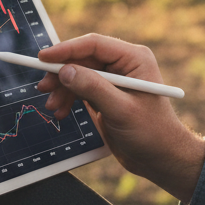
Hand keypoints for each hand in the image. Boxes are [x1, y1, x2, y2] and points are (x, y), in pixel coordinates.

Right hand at [37, 35, 204, 204]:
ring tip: (53, 107)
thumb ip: (93, 88)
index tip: (43, 58)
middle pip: (82, 58)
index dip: (66, 49)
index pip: (94, 44)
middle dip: (61, 73)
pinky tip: (61, 112)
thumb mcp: (121, 110)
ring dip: (62, 89)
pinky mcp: (106, 95)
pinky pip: (80, 89)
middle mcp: (123, 65)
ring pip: (78, 74)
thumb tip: (65, 70)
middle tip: (43, 87)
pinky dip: (68, 98)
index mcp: (133, 58)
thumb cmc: (152, 134)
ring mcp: (114, 80)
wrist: (162, 160)